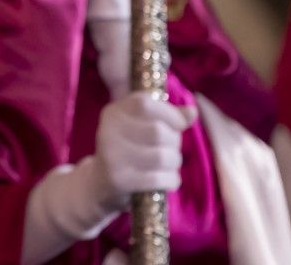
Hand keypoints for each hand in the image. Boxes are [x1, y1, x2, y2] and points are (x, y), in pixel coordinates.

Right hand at [20, 92, 196, 262]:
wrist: (99, 187)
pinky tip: (167, 181)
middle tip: (170, 150)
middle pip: (159, 131)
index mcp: (113, 112)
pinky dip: (171, 181)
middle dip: (174, 143)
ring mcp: (112, 156)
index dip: (169, 113)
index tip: (177, 125)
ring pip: (163, 156)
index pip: (145, 104)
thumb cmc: (128, 153)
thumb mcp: (141, 129)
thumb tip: (192, 111)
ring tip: (168, 167)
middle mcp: (108, 130)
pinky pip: (159, 178)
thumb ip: (166, 118)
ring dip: (174, 164)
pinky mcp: (119, 180)